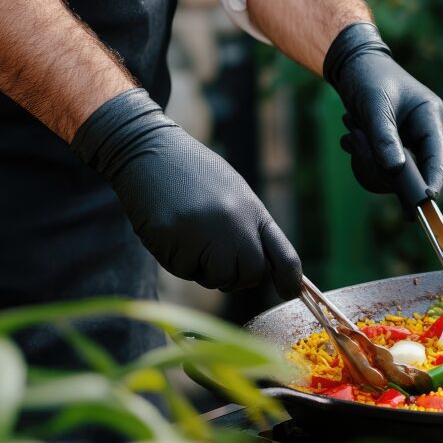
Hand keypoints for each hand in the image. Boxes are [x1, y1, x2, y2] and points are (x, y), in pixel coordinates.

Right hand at [71, 89, 301, 298]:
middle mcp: (235, 225)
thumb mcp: (234, 194)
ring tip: (191, 235)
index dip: (291, 281)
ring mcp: (205, 234)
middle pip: (250, 275)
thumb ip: (249, 229)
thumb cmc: (195, 175)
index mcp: (254, 212)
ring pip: (216, 279)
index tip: (289, 292)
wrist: (151, 151)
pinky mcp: (174, 240)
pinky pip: (183, 270)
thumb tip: (263, 269)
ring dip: (203, 268)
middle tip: (214, 252)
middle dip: (234, 274)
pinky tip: (171, 231)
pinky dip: (177, 259)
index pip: (284, 256)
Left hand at [324, 22, 442, 198]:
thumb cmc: (368, 77)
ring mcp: (408, 142)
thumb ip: (384, 137)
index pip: (438, 158)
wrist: (352, 66)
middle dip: (381, 165)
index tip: (425, 199)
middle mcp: (424, 133)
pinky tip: (352, 138)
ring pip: (393, 173)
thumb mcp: (375, 105)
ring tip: (352, 133)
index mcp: (430, 118)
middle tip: (356, 142)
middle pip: (413, 171)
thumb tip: (395, 170)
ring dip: (367, 160)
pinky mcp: (392, 148)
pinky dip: (362, 158)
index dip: (434, 180)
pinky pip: (380, 169)